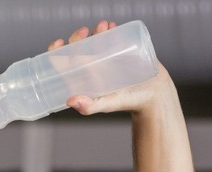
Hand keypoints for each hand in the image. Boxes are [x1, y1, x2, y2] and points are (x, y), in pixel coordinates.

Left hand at [48, 19, 176, 116]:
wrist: (154, 93)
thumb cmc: (127, 102)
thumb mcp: (107, 104)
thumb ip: (90, 106)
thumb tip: (69, 101)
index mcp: (82, 79)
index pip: (63, 64)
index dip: (56, 52)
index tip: (59, 42)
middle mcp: (91, 67)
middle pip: (77, 49)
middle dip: (77, 37)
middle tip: (84, 31)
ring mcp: (106, 57)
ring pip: (95, 40)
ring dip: (95, 30)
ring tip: (103, 26)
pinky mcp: (121, 50)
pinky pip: (113, 36)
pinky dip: (111, 29)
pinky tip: (112, 25)